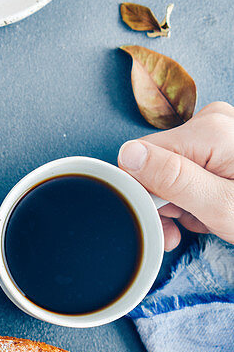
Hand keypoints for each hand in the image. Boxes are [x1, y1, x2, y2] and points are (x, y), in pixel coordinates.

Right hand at [117, 101, 233, 249]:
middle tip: (183, 231)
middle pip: (156, 163)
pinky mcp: (222, 142)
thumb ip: (172, 179)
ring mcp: (218, 129)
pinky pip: (190, 166)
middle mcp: (211, 121)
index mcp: (208, 131)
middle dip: (163, 201)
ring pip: (171, 168)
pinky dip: (193, 193)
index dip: (143, 194)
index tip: (161, 222)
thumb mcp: (219, 205)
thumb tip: (129, 156)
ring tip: (202, 221)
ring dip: (179, 201)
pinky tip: (207, 209)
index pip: (142, 157)